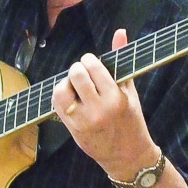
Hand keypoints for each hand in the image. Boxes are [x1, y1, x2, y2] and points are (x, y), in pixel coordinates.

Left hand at [52, 29, 157, 178]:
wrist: (127, 156)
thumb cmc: (132, 121)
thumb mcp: (130, 91)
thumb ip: (122, 61)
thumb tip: (120, 31)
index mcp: (116, 97)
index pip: (93, 65)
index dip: (89, 61)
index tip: (93, 65)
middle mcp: (99, 109)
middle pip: (76, 73)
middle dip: (78, 69)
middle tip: (84, 75)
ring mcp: (83, 120)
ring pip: (61, 88)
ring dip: (67, 83)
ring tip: (76, 88)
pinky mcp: (72, 129)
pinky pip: (56, 104)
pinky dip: (60, 96)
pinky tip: (71, 99)